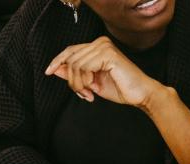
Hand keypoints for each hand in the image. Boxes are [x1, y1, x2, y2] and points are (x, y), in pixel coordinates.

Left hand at [45, 36, 163, 106]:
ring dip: (78, 84)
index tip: (48, 71)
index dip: (58, 60)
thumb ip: (74, 74)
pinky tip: (93, 89)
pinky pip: (84, 67)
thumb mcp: (91, 82)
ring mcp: (104, 46)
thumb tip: (56, 68)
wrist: (140, 95)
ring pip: (75, 65)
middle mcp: (100, 42)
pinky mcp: (108, 54)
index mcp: (97, 46)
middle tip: (83, 94)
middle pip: (71, 59)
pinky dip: (85, 81)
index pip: (71, 50)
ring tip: (89, 93)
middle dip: (72, 80)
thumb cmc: (120, 88)